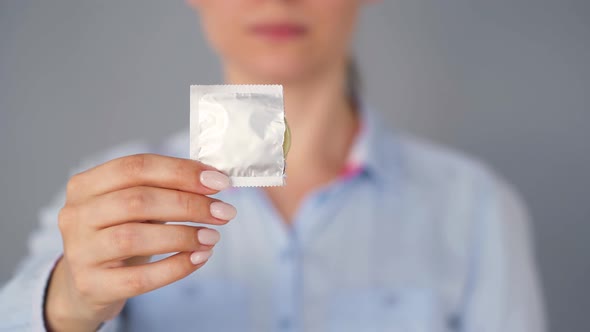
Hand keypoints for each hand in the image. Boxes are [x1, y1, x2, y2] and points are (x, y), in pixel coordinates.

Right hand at [45, 154, 235, 330]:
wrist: (91, 283)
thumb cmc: (121, 233)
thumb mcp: (135, 205)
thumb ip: (167, 188)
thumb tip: (215, 179)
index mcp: (86, 185)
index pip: (136, 167)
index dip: (181, 172)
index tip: (219, 181)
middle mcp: (75, 215)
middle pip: (137, 201)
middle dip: (189, 204)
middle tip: (224, 211)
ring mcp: (79, 251)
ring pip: (134, 237)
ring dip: (183, 235)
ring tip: (213, 236)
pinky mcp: (91, 285)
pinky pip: (139, 278)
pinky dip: (175, 267)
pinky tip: (199, 258)